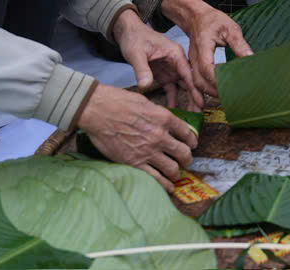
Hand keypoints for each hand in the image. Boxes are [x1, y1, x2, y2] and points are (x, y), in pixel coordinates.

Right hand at [76, 84, 196, 190]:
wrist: (98, 111)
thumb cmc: (118, 102)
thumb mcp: (144, 102)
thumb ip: (157, 114)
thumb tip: (163, 121)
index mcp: (163, 118)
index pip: (187, 133)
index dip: (192, 141)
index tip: (191, 145)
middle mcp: (160, 136)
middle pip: (184, 153)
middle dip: (187, 159)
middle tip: (185, 161)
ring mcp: (148, 151)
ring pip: (173, 169)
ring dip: (177, 173)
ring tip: (176, 174)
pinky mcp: (135, 163)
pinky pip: (157, 179)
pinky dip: (165, 185)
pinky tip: (168, 187)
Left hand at [113, 10, 202, 109]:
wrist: (127, 32)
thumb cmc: (134, 38)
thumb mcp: (137, 53)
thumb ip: (142, 69)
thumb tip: (145, 86)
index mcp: (175, 53)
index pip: (189, 73)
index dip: (195, 88)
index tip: (201, 102)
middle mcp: (176, 61)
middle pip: (189, 81)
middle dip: (194, 97)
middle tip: (198, 114)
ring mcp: (171, 68)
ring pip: (182, 86)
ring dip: (187, 99)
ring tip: (191, 116)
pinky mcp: (164, 74)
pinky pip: (170, 88)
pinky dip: (172, 98)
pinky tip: (173, 110)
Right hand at [161, 0, 253, 96]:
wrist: (196, 16)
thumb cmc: (213, 20)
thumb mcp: (230, 28)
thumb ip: (239, 44)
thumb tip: (251, 59)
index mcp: (203, 45)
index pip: (206, 67)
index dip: (217, 79)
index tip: (231, 85)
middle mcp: (195, 56)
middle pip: (199, 80)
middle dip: (214, 91)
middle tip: (231, 96)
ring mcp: (192, 61)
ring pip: (196, 83)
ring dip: (209, 93)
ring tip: (226, 97)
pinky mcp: (194, 65)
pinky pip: (196, 80)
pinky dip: (205, 89)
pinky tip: (217, 92)